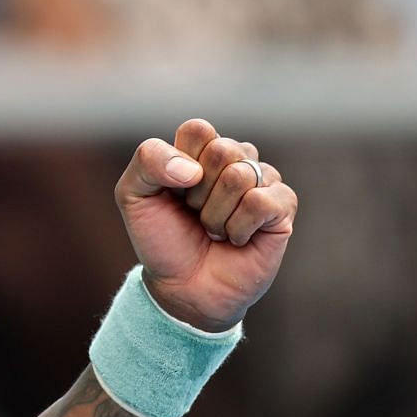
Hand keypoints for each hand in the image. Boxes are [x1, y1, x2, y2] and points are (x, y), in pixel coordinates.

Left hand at [115, 118, 296, 332]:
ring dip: (216, 215)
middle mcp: (237, 158)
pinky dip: (238, 227)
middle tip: (196, 214)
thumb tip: (194, 169)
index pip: (198, 129)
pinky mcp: (283, 208)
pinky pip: (261, 202)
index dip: (178, 165)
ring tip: (214, 229)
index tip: (174, 192)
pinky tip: (236, 239)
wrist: (183, 287)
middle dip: (198, 193)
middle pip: (222, 151)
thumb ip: (148, 161)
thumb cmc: (162, 239)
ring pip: (241, 177)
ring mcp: (263, 181)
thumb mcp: (133, 195)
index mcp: (202, 148)